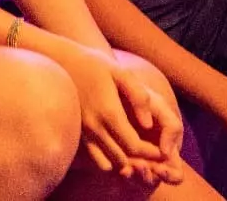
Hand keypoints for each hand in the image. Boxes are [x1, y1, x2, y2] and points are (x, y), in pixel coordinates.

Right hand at [53, 45, 185, 180]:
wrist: (63, 63)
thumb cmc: (96, 65)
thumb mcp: (121, 73)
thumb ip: (138, 97)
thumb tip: (148, 124)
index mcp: (109, 112)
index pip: (134, 146)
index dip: (151, 153)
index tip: (163, 152)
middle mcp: (95, 127)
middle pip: (123, 159)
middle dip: (141, 161)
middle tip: (155, 157)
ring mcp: (84, 133)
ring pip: (109, 162)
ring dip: (126, 163)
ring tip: (140, 156)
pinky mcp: (78, 134)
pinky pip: (96, 159)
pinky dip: (110, 161)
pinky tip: (120, 151)